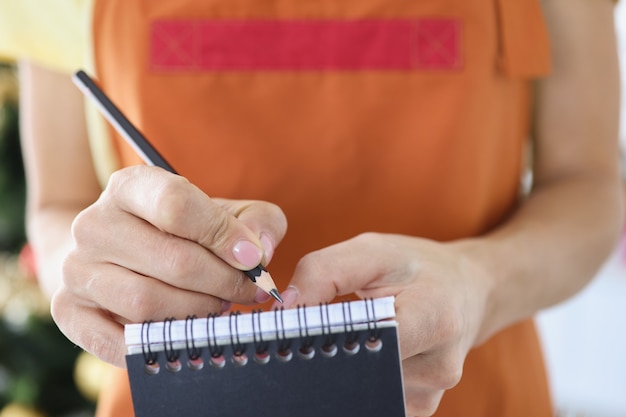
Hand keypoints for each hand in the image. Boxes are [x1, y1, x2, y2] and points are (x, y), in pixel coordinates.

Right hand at [51, 166, 286, 366]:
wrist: (113, 255)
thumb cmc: (184, 233)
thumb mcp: (226, 213)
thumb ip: (257, 220)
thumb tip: (260, 250)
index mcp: (131, 186)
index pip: (177, 204)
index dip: (223, 235)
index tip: (254, 259)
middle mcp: (94, 223)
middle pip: (173, 260)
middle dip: (224, 282)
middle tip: (246, 292)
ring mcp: (76, 268)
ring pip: (148, 303)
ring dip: (198, 312)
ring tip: (217, 306)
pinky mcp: (68, 310)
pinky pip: (119, 342)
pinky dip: (160, 343)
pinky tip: (184, 332)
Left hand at [278, 233, 492, 416]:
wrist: (465, 291)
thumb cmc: (416, 267)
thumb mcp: (373, 251)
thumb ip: (324, 271)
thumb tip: (285, 309)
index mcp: (435, 316)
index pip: (369, 340)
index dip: (324, 334)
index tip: (291, 328)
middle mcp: (440, 365)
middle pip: (362, 372)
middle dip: (328, 354)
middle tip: (307, 335)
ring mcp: (432, 393)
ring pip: (362, 389)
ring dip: (341, 366)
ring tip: (343, 337)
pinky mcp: (421, 406)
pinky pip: (373, 398)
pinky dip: (356, 377)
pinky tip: (359, 353)